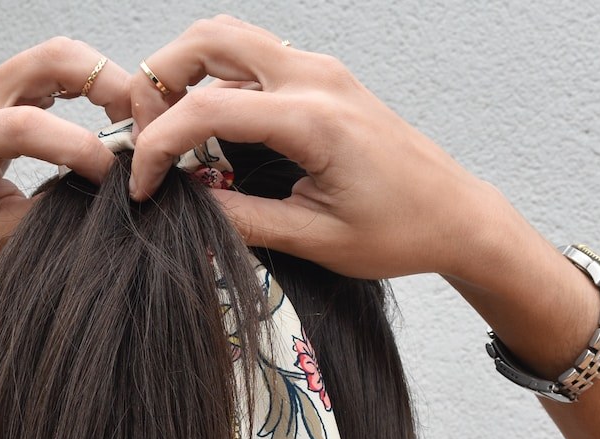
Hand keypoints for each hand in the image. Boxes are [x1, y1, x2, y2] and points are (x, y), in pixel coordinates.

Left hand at [0, 38, 130, 275]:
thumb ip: (48, 213)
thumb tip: (102, 197)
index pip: (25, 127)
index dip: (76, 147)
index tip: (111, 176)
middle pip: (51, 61)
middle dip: (107, 86)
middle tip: (140, 128)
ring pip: (60, 56)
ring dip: (105, 80)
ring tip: (131, 124)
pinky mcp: (7, 87)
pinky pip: (57, 68)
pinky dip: (93, 83)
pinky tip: (111, 114)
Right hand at [127, 16, 500, 281]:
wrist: (456, 216)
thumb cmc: (399, 231)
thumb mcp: (314, 239)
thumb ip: (243, 219)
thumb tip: (185, 205)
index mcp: (312, 119)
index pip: (206, 110)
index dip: (159, 146)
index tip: (143, 187)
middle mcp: (315, 78)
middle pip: (208, 39)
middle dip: (158, 80)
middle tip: (144, 134)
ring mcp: (320, 70)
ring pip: (228, 37)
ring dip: (184, 71)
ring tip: (167, 127)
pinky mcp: (323, 78)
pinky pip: (253, 56)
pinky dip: (215, 78)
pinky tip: (208, 127)